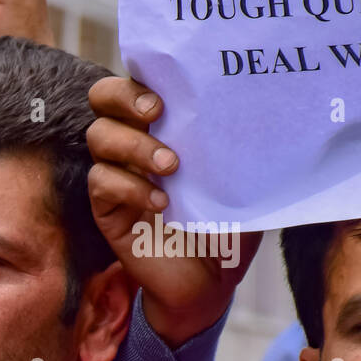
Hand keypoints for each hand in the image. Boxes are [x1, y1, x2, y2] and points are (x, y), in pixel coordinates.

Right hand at [86, 76, 260, 347]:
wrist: (213, 280)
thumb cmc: (228, 225)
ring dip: (134, 147)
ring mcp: (117, 176)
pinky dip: (130, 187)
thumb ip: (240, 146)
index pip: (135, 85)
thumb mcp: (243, 179)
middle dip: (123, 98)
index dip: (139, 80)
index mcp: (163, 128)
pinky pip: (102, 184)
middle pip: (102, 100)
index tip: (166, 96)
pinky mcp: (107, 210)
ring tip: (171, 167)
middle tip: (156, 115)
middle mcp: (133, 144)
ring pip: (99, 138)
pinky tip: (161, 203)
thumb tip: (261, 108)